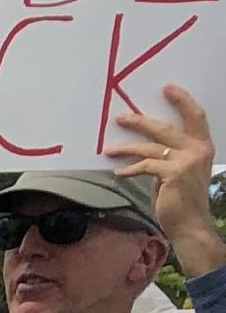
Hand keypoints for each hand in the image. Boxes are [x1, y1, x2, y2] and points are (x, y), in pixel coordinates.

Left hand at [111, 83, 218, 242]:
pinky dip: (130, 169)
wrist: (190, 224)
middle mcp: (198, 149)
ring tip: (109, 150)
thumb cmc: (181, 200)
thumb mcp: (179, 171)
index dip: (182, 100)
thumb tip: (142, 147)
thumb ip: (168, 156)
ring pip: (151, 146)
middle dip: (140, 122)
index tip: (167, 88)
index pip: (196, 116)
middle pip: (166, 128)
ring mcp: (187, 161)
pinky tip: (119, 172)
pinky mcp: (173, 175)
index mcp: (203, 145)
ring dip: (126, 147)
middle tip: (120, 117)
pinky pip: (146, 166)